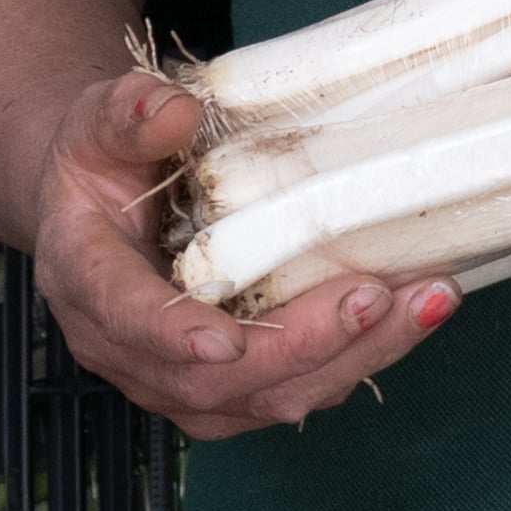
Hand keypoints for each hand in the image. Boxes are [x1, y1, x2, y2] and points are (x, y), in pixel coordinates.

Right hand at [31, 70, 458, 440]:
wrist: (102, 202)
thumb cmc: (103, 161)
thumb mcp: (99, 120)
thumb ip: (131, 113)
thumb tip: (176, 112)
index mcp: (86, 280)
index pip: (126, 316)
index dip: (173, 334)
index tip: (226, 341)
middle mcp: (128, 349)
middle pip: (212, 380)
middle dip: (302, 345)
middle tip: (375, 297)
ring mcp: (180, 378)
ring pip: (265, 398)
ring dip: (351, 357)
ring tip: (424, 302)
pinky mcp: (231, 387)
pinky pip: (294, 388)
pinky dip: (359, 356)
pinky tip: (413, 311)